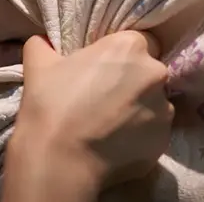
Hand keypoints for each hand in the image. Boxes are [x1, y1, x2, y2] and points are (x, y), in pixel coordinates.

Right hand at [4, 32, 173, 201]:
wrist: (59, 163)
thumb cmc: (51, 105)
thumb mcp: (39, 63)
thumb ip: (44, 44)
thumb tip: (43, 41)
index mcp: (130, 46)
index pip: (138, 41)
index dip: (121, 56)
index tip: (104, 70)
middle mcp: (155, 73)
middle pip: (148, 72)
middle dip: (132, 81)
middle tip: (103, 98)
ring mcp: (164, 109)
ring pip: (154, 102)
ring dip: (137, 109)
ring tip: (108, 125)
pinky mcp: (164, 140)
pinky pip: (154, 131)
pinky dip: (139, 136)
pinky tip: (114, 143)